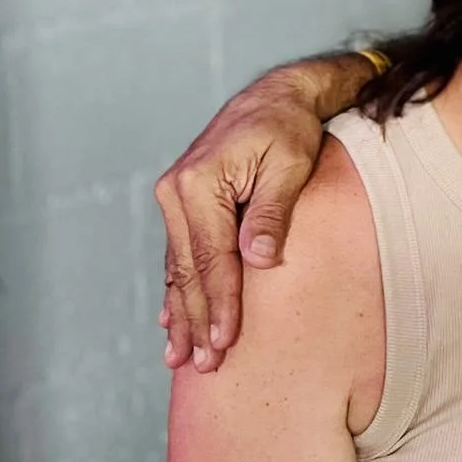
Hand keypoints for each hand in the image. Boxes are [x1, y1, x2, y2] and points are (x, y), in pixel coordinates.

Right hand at [155, 66, 335, 372]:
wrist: (276, 96)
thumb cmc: (289, 128)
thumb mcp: (289, 165)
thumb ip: (272, 212)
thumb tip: (258, 260)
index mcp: (200, 183)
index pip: (212, 258)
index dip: (219, 303)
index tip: (225, 341)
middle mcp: (176, 192)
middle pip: (187, 270)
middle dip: (195, 320)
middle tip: (203, 365)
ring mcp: (175, 198)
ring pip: (178, 267)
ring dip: (181, 313)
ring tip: (181, 357)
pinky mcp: (183, 203)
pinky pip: (179, 254)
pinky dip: (177, 289)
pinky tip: (172, 319)